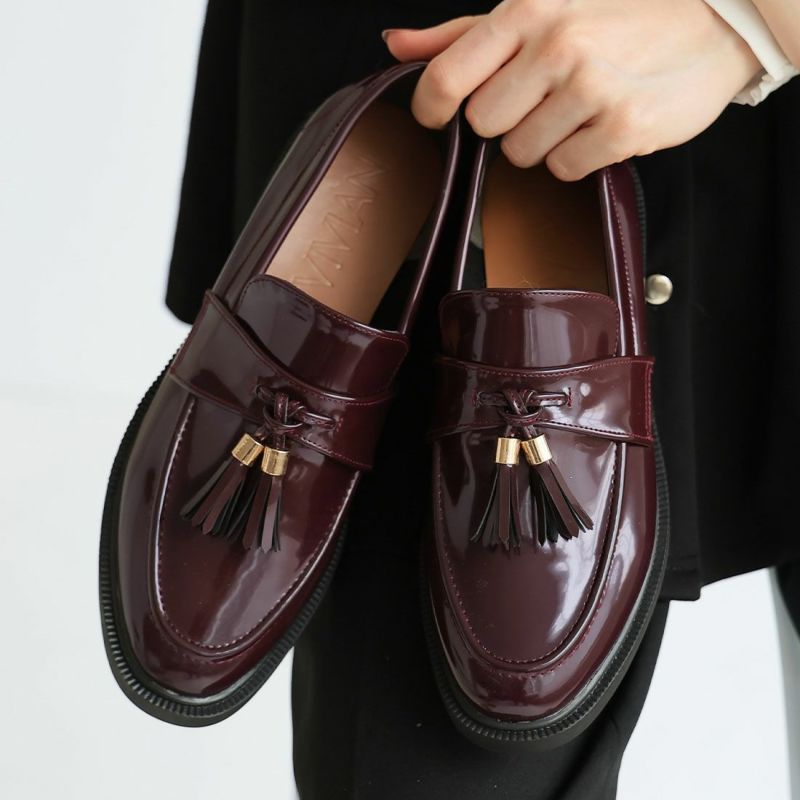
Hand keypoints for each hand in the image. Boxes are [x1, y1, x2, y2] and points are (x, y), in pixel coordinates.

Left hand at [384, 0, 760, 179]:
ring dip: (543, 141)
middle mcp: (557, 45)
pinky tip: (601, 127)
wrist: (714, 20)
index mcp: (527, 10)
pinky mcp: (623, 126)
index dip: (431, 107)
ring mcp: (591, 86)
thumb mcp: (537, 8)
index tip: (437, 116)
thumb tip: (396, 45)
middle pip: (483, 125)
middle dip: (504, 121)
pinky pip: (564, 170)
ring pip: (521, 154)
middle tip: (541, 100)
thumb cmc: (615, 14)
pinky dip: (578, 158)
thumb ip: (462, 35)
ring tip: (577, 109)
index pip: (446, 77)